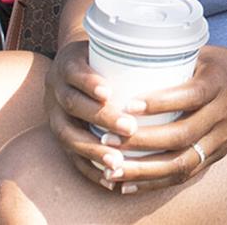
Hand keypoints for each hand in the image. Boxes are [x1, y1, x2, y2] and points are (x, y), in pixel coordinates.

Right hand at [44, 40, 148, 191]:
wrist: (71, 70)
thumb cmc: (100, 60)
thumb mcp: (105, 48)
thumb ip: (129, 53)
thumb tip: (172, 53)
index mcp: (67, 65)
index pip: (74, 72)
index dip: (88, 82)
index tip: (108, 91)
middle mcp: (55, 90)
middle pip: (72, 104)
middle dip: (100, 118)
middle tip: (129, 128)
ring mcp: (54, 116)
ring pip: (67, 135)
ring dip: (93, 150)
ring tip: (118, 162)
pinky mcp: (61, 137)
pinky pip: (71, 156)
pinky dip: (89, 169)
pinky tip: (110, 179)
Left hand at [102, 45, 226, 193]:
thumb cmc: (219, 66)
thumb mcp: (202, 52)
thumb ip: (171, 56)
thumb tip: (123, 50)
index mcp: (218, 84)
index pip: (191, 96)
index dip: (160, 103)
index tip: (128, 105)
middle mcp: (222, 115)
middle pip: (183, 134)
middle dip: (143, 140)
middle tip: (108, 138)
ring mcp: (220, 140)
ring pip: (183, 162)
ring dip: (144, 170)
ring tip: (112, 169)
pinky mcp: (214, 157)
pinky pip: (185, 175)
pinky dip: (154, 183)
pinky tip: (127, 185)